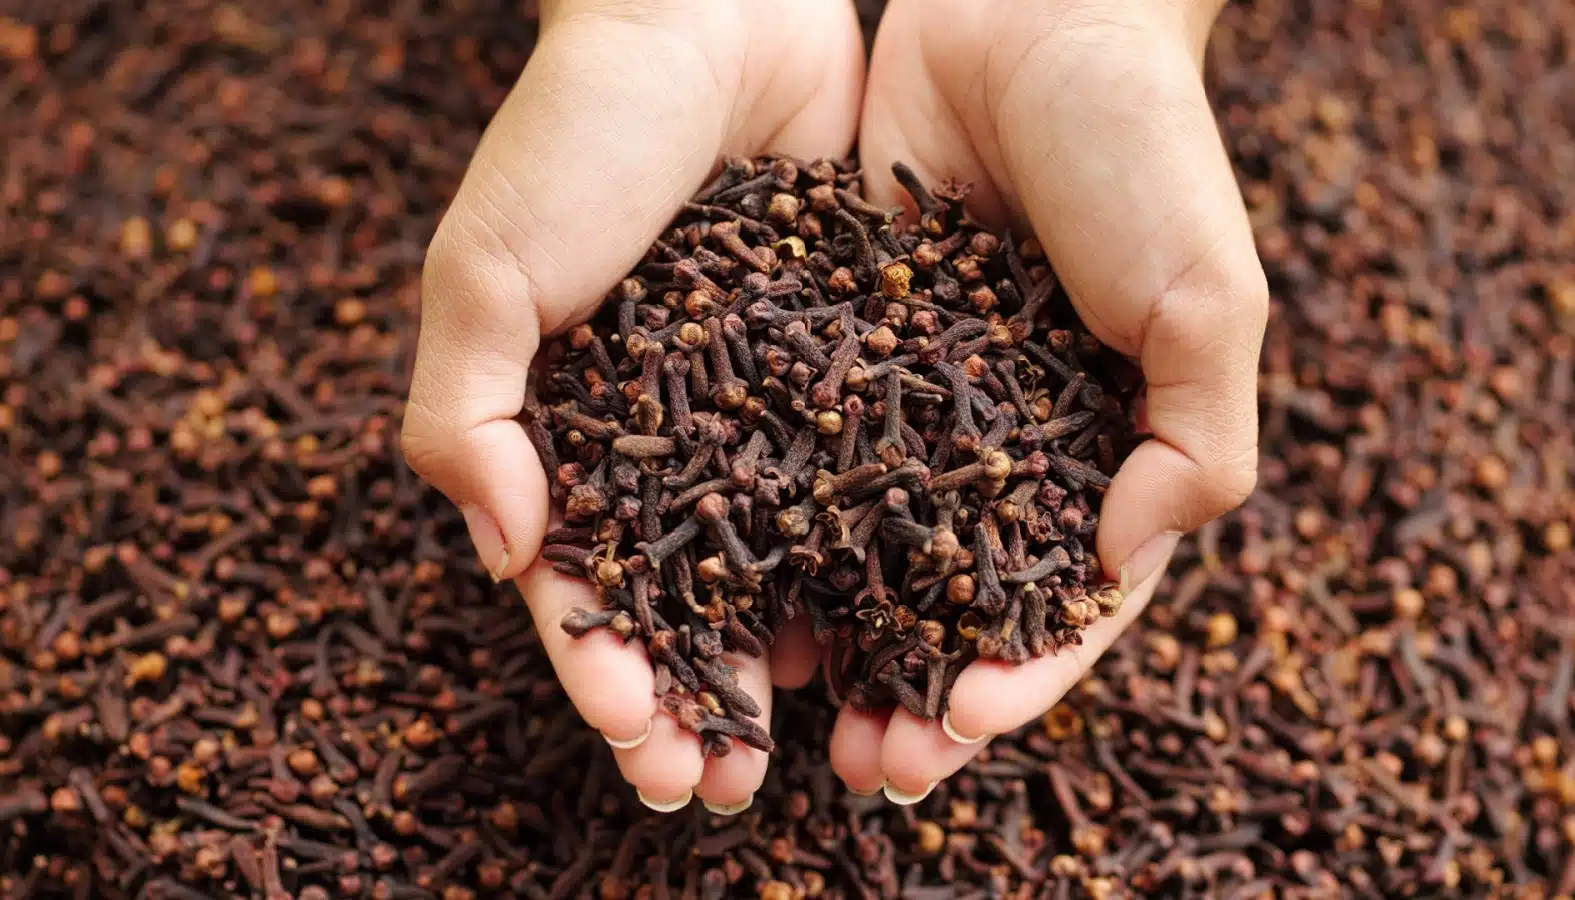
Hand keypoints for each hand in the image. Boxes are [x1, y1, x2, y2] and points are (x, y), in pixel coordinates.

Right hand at [400, 0, 864, 813]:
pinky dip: (865, 565)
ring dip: (784, 664)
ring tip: (818, 750)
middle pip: (678, 602)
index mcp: (565, 432)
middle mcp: (664, 440)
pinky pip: (857, 487)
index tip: (642, 745)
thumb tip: (506, 554)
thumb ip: (465, 416)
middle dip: (692, 701)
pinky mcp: (842, 372)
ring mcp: (758, 414)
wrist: (714, 11)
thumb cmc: (579, 133)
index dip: (604, 671)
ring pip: (775, 568)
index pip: (579, 583)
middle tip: (717, 792)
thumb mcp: (487, 269)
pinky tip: (887, 633)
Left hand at [827, 0, 1265, 801]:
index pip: (1068, 598)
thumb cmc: (1143, 148)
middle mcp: (1009, 443)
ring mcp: (921, 403)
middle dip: (919, 686)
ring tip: (789, 711)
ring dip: (837, 634)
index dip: (1021, 675)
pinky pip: (806, 453)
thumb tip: (1117, 560)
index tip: (958, 728)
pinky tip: (734, 588)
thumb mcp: (1208, 297)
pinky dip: (776, 524)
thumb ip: (1192, 442)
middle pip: (959, 598)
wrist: (1030, 11)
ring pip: (870, 547)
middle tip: (867, 766)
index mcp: (1108, 449)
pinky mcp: (842, 347)